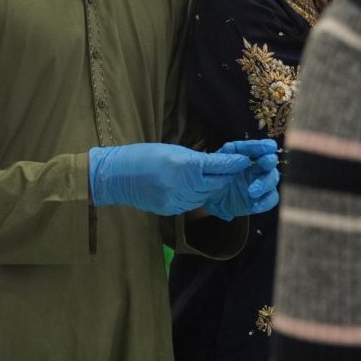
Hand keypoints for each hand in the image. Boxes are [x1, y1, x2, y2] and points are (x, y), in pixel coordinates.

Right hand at [89, 143, 251, 214]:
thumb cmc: (144, 156)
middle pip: (215, 184)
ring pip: (205, 196)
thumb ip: (196, 160)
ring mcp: (176, 200)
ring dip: (210, 188)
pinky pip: (191, 204)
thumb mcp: (173, 151)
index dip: (233, 164)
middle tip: (230, 170)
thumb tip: (216, 165)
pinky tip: (192, 189)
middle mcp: (182, 185)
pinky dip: (196, 196)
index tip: (244, 160)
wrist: (117, 176)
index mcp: (184, 165)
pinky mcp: (170, 210)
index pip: (218, 166)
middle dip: (224, 176)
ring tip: (209, 179)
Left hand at [202, 139, 280, 220]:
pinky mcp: (261, 199)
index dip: (261, 146)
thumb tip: (243, 160)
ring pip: (271, 179)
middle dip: (268, 161)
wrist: (204, 200)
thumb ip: (224, 162)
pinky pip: (271, 199)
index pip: (254, 148)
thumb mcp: (209, 170)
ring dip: (264, 183)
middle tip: (265, 163)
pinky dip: (265, 202)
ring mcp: (259, 183)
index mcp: (241, 156)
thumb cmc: (207, 180)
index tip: (270, 146)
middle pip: (268, 162)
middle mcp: (253, 168)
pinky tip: (255, 207)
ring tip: (251, 192)